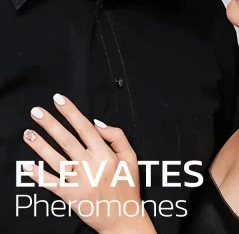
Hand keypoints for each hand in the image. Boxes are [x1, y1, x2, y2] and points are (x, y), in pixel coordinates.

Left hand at [22, 94, 156, 233]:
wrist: (123, 217)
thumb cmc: (127, 185)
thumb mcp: (131, 157)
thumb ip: (117, 136)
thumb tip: (97, 123)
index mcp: (106, 154)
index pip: (85, 128)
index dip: (71, 112)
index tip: (59, 100)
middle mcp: (90, 165)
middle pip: (67, 140)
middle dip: (50, 124)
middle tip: (36, 112)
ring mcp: (79, 181)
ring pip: (56, 159)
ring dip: (40, 146)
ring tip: (28, 133)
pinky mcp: (70, 196)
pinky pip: (51, 183)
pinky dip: (38, 175)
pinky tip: (28, 165)